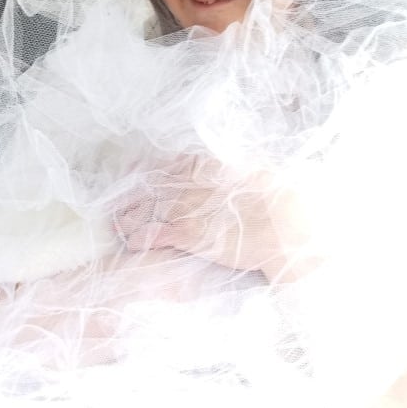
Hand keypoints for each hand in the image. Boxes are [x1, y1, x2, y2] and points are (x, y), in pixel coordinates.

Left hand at [113, 158, 316, 282]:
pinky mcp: (188, 234)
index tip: (135, 172)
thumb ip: (236, 169)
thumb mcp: (258, 173)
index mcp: (210, 167)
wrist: (286, 227)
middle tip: (121, 202)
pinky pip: (155, 234)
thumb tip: (234, 165)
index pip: (171, 165)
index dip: (150, 169)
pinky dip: (141, 238)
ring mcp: (188, 208)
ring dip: (132, 216)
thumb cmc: (281, 201)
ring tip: (120, 223)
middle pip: (154, 186)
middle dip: (135, 195)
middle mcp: (193, 184)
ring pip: (149, 208)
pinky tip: (132, 242)